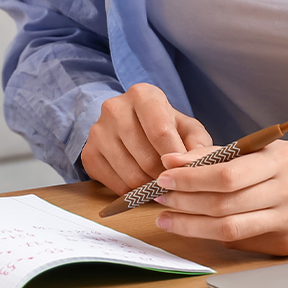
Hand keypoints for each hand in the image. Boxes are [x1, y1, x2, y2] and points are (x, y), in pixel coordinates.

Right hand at [81, 84, 211, 194]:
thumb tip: (199, 165)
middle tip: (175, 182)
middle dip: (165, 176)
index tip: (187, 172)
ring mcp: (98, 131)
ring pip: (131, 175)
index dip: (176, 158)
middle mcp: (114, 108)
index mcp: (142, 95)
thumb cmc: (163, 126)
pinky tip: (141, 183)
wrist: (127, 124)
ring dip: (150, 187)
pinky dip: (133, 192)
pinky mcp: (89, 154)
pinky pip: (115, 185)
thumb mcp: (186, 127)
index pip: (160, 132)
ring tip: (160, 184)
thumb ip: (198, 143)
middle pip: (146, 157)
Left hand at [153, 140, 287, 254]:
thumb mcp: (258, 148)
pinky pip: (242, 242)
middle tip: (159, 197)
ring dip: (191, 224)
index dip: (191, 179)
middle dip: (185, 202)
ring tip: (166, 217)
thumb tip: (171, 161)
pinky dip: (212, 234)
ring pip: (230, 230)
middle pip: (225, 205)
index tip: (164, 177)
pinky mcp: (286, 246)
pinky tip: (193, 226)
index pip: (227, 175)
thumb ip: (215, 154)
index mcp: (280, 163)